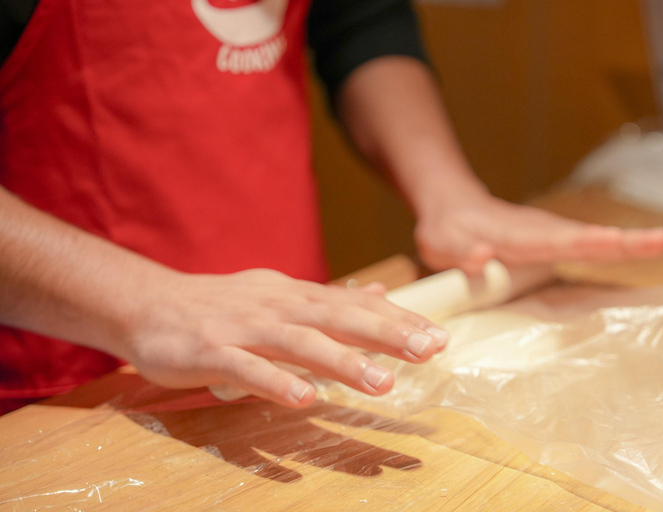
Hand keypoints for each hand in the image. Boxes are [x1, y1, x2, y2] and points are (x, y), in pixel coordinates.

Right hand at [125, 270, 448, 407]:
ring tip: (381, 383)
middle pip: (338, 317)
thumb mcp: (280, 295)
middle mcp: (278, 306)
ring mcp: (245, 328)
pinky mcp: (213, 351)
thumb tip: (378, 290)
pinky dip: (276, 381)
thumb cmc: (223, 306)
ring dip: (342, 361)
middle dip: (385, 334)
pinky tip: (304, 398)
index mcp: (296, 296)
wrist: (150, 304)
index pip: (355, 304)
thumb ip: (329, 298)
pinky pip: (248, 369)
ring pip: (300, 342)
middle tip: (428, 351)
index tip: (437, 337)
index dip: (396, 319)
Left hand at [415, 193, 662, 274]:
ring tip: (659, 243)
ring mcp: (548, 234)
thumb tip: (481, 260)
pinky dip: (611, 245)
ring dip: (625, 242)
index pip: (559, 241)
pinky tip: (632, 249)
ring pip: (591, 238)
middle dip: (625, 241)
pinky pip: (584, 243)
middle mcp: (540, 232)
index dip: (590, 244)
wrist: (451, 208)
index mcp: (518, 237)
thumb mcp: (440, 243)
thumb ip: (460, 253)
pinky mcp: (549, 240)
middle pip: (588, 237)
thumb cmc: (446, 230)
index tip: (622, 242)